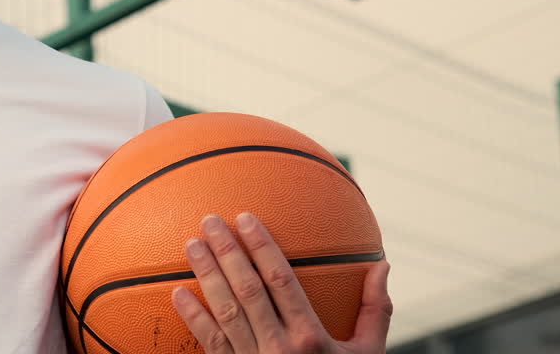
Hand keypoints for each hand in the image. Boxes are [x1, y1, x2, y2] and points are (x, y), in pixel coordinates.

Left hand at [170, 213, 391, 352]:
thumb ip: (375, 310)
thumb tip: (382, 265)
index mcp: (311, 337)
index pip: (280, 280)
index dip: (261, 246)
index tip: (245, 218)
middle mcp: (280, 348)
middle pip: (247, 290)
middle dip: (226, 252)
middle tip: (209, 220)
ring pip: (225, 312)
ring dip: (206, 276)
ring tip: (191, 245)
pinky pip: (211, 343)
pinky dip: (193, 317)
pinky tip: (177, 293)